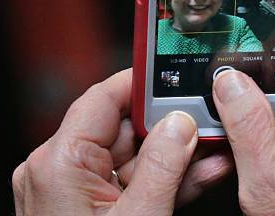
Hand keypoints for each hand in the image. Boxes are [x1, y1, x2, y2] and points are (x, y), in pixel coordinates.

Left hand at [12, 69, 232, 214]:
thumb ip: (165, 165)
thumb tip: (181, 125)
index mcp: (59, 162)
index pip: (101, 99)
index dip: (138, 82)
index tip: (170, 72)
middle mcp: (61, 171)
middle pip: (123, 129)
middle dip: (169, 125)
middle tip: (204, 117)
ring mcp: (78, 192)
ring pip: (135, 157)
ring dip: (176, 154)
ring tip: (215, 143)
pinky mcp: (94, 209)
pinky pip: (134, 182)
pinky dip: (167, 178)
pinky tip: (202, 169)